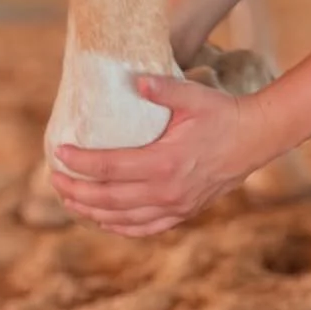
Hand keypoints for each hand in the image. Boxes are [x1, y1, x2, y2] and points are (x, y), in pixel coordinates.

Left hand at [49, 71, 273, 235]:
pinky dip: (120, 227)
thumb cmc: (222, 114)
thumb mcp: (193, 96)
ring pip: (123, 219)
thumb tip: (137, 81)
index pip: (110, 168)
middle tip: (55, 179)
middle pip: (109, 199)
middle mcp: (167, 191)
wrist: (256, 139)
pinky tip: (104, 220)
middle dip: (77, 191)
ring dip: (93, 212)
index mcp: (165, 162)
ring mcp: (176, 206)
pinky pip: (145, 228)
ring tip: (71, 200)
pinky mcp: (184, 212)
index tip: (60, 153)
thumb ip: (163, 88)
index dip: (81, 163)